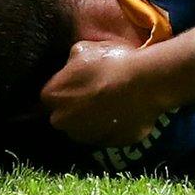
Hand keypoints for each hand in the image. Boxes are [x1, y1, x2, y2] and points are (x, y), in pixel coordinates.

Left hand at [40, 41, 171, 146]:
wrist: (144, 84)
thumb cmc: (111, 63)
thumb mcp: (85, 48)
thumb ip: (71, 61)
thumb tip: (71, 65)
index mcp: (52, 96)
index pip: (50, 95)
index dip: (66, 87)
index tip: (80, 81)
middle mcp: (63, 121)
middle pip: (65, 115)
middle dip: (76, 107)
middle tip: (97, 92)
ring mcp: (85, 136)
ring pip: (85, 128)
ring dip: (93, 119)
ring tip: (113, 102)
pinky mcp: (107, 145)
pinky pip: (106, 136)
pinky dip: (112, 127)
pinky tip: (124, 112)